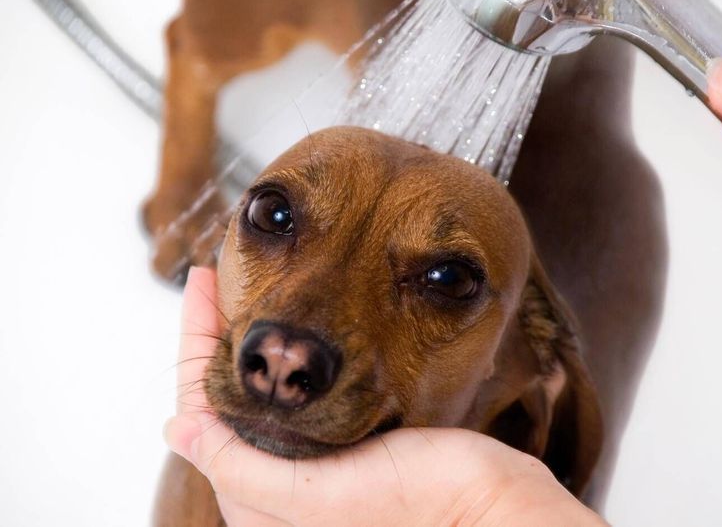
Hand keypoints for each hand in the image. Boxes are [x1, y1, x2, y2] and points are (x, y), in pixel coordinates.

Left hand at [164, 267, 605, 526]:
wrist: (485, 507)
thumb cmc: (409, 509)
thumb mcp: (309, 498)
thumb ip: (237, 467)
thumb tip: (178, 428)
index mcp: (259, 502)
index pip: (201, 412)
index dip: (197, 342)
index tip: (204, 281)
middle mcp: (279, 481)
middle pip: (229, 395)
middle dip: (219, 336)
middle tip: (219, 276)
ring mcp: (315, 458)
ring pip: (264, 388)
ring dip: (252, 340)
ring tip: (246, 292)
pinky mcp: (350, 438)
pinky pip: (303, 389)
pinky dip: (291, 354)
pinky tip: (293, 326)